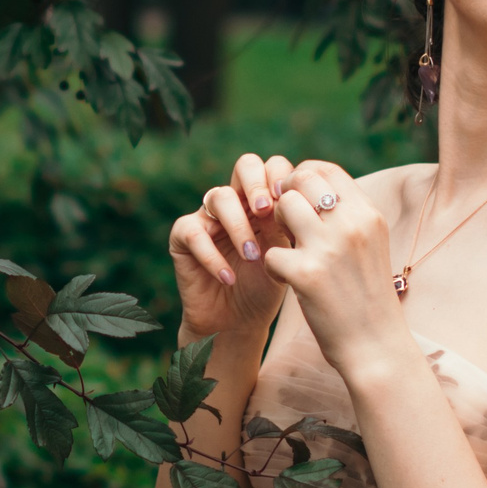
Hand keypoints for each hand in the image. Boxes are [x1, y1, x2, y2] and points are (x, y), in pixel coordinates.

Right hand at [167, 151, 298, 342]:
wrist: (237, 322)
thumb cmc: (265, 287)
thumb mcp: (285, 254)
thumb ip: (290, 225)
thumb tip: (304, 200)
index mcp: (264, 200)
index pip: (272, 166)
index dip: (282, 179)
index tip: (293, 205)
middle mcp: (236, 201)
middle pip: (245, 165)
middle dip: (257, 185)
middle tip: (266, 211)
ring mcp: (208, 216)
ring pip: (219, 196)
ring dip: (239, 226)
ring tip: (252, 256)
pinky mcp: (183, 237)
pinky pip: (193, 232)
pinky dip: (212, 256)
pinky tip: (229, 277)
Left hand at [261, 160, 403, 378]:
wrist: (376, 346)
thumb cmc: (367, 296)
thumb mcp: (369, 245)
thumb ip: (346, 215)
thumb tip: (309, 185)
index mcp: (369, 214)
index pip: (326, 170)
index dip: (302, 177)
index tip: (295, 199)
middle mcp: (352, 224)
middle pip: (302, 180)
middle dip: (286, 198)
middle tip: (287, 225)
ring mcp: (329, 248)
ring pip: (283, 207)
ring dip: (276, 227)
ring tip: (287, 249)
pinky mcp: (306, 274)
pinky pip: (270, 252)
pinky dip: (271, 267)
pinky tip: (286, 280)